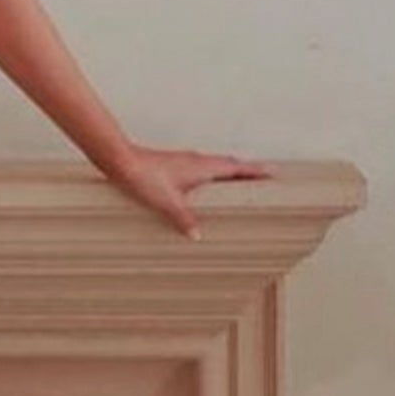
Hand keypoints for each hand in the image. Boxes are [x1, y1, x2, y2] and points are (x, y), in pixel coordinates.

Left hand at [106, 141, 276, 238]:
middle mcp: (197, 161)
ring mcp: (185, 161)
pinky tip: (204, 187)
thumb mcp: (167, 202)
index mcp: (202, 167)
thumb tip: (198, 235)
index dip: (255, 171)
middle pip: (229, 164)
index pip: (236, 168)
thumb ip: (184, 219)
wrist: (121, 161)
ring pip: (215, 165)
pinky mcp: (174, 165)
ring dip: (229, 172)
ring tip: (239, 184)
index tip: (273, 172)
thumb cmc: (143, 176)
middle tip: (262, 178)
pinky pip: (202, 169)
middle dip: (247, 171)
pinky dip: (212, 175)